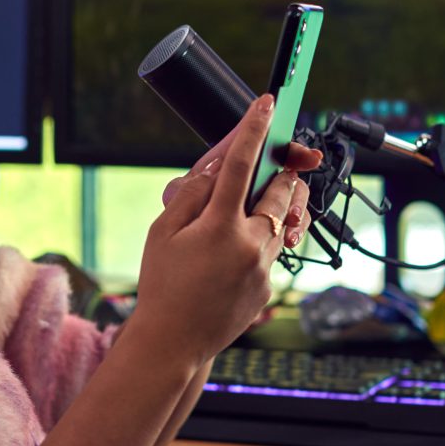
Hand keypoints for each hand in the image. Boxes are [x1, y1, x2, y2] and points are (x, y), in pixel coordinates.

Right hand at [133, 94, 310, 369]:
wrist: (175, 342)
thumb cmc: (161, 284)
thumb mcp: (162, 232)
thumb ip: (192, 194)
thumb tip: (217, 167)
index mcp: (220, 225)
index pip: (240, 163)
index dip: (253, 129)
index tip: (267, 103)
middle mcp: (251, 243)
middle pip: (282, 191)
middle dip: (280, 172)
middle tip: (271, 166)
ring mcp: (264, 268)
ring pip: (284, 222)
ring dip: (273, 208)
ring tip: (241, 217)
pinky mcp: (269, 286)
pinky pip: (274, 252)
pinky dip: (261, 242)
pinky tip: (229, 258)